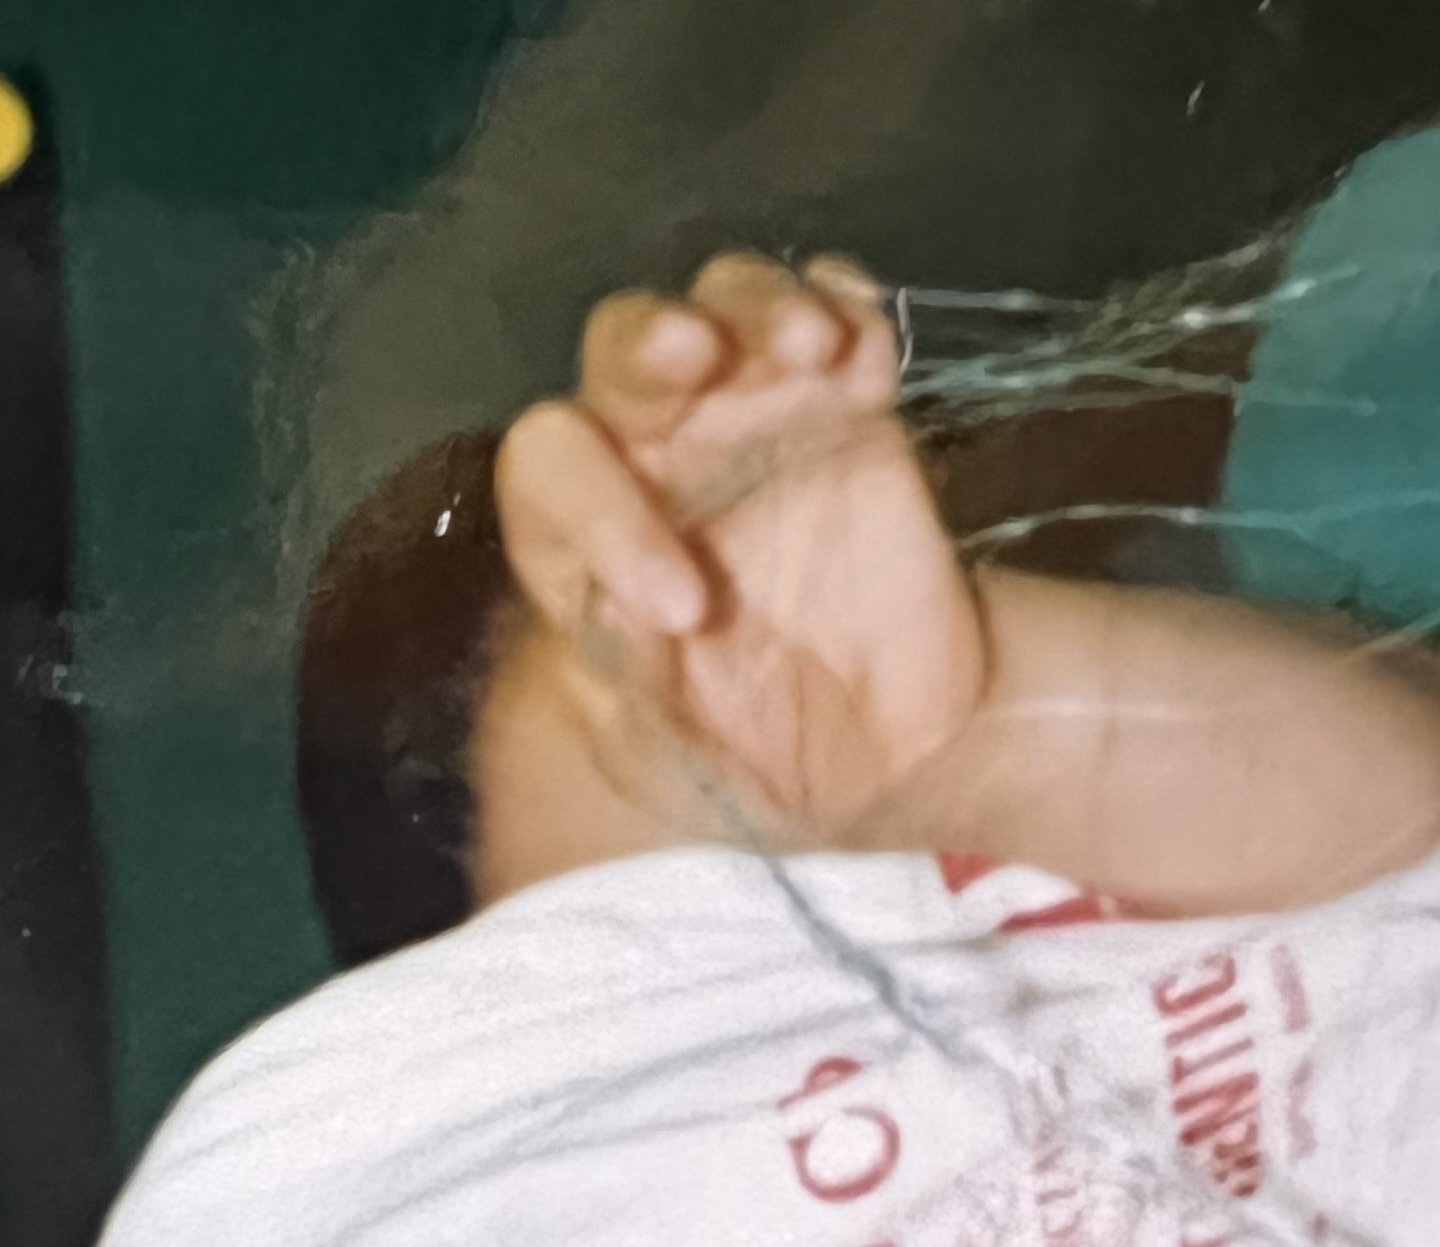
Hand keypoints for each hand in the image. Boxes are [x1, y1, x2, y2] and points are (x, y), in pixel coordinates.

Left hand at [495, 254, 990, 846]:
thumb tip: (617, 609)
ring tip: (809, 349)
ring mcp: (755, 416)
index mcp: (586, 539)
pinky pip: (839, 311)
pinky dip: (849, 305)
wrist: (888, 752)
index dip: (601, 515)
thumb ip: (633, 677)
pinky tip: (866, 354)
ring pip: (727, 300)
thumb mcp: (674, 750)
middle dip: (650, 342)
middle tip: (696, 357)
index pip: (551, 473)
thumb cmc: (754, 753)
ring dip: (758, 305)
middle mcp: (656, 457)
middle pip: (621, 348)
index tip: (686, 607)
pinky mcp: (850, 405)